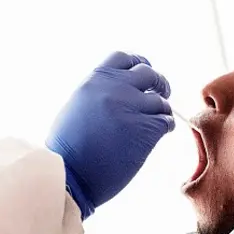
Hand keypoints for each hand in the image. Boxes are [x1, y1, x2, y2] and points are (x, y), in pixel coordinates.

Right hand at [46, 51, 173, 218]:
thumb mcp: (76, 106)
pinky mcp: (145, 130)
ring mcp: (132, 108)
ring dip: (161, 111)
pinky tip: (159, 134)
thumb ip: (98, 92)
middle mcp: (115, 89)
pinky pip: (166, 121)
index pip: (125, 58)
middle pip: (149, 74)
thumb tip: (118, 90)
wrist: (69, 175)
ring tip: (156, 121)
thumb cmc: (67, 149)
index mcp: (95, 80)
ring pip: (161, 101)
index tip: (144, 75)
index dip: (138, 64)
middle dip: (158, 84)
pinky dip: (166, 126)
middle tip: (161, 94)